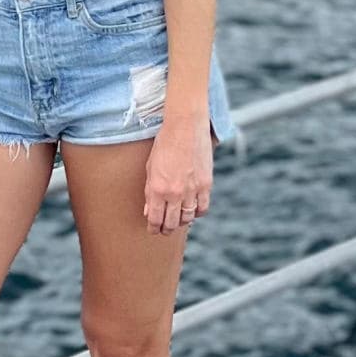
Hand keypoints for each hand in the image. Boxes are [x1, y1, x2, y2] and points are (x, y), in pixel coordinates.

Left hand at [144, 114, 212, 234]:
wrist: (185, 127)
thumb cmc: (164, 144)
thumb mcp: (150, 167)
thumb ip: (150, 191)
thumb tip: (149, 211)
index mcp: (158, 189)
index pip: (155, 219)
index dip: (154, 228)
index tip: (153, 229)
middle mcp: (175, 193)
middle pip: (171, 223)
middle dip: (166, 229)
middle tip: (164, 230)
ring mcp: (192, 190)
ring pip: (188, 218)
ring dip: (181, 222)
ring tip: (178, 221)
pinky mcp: (206, 184)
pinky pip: (203, 207)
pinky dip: (197, 212)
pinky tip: (192, 210)